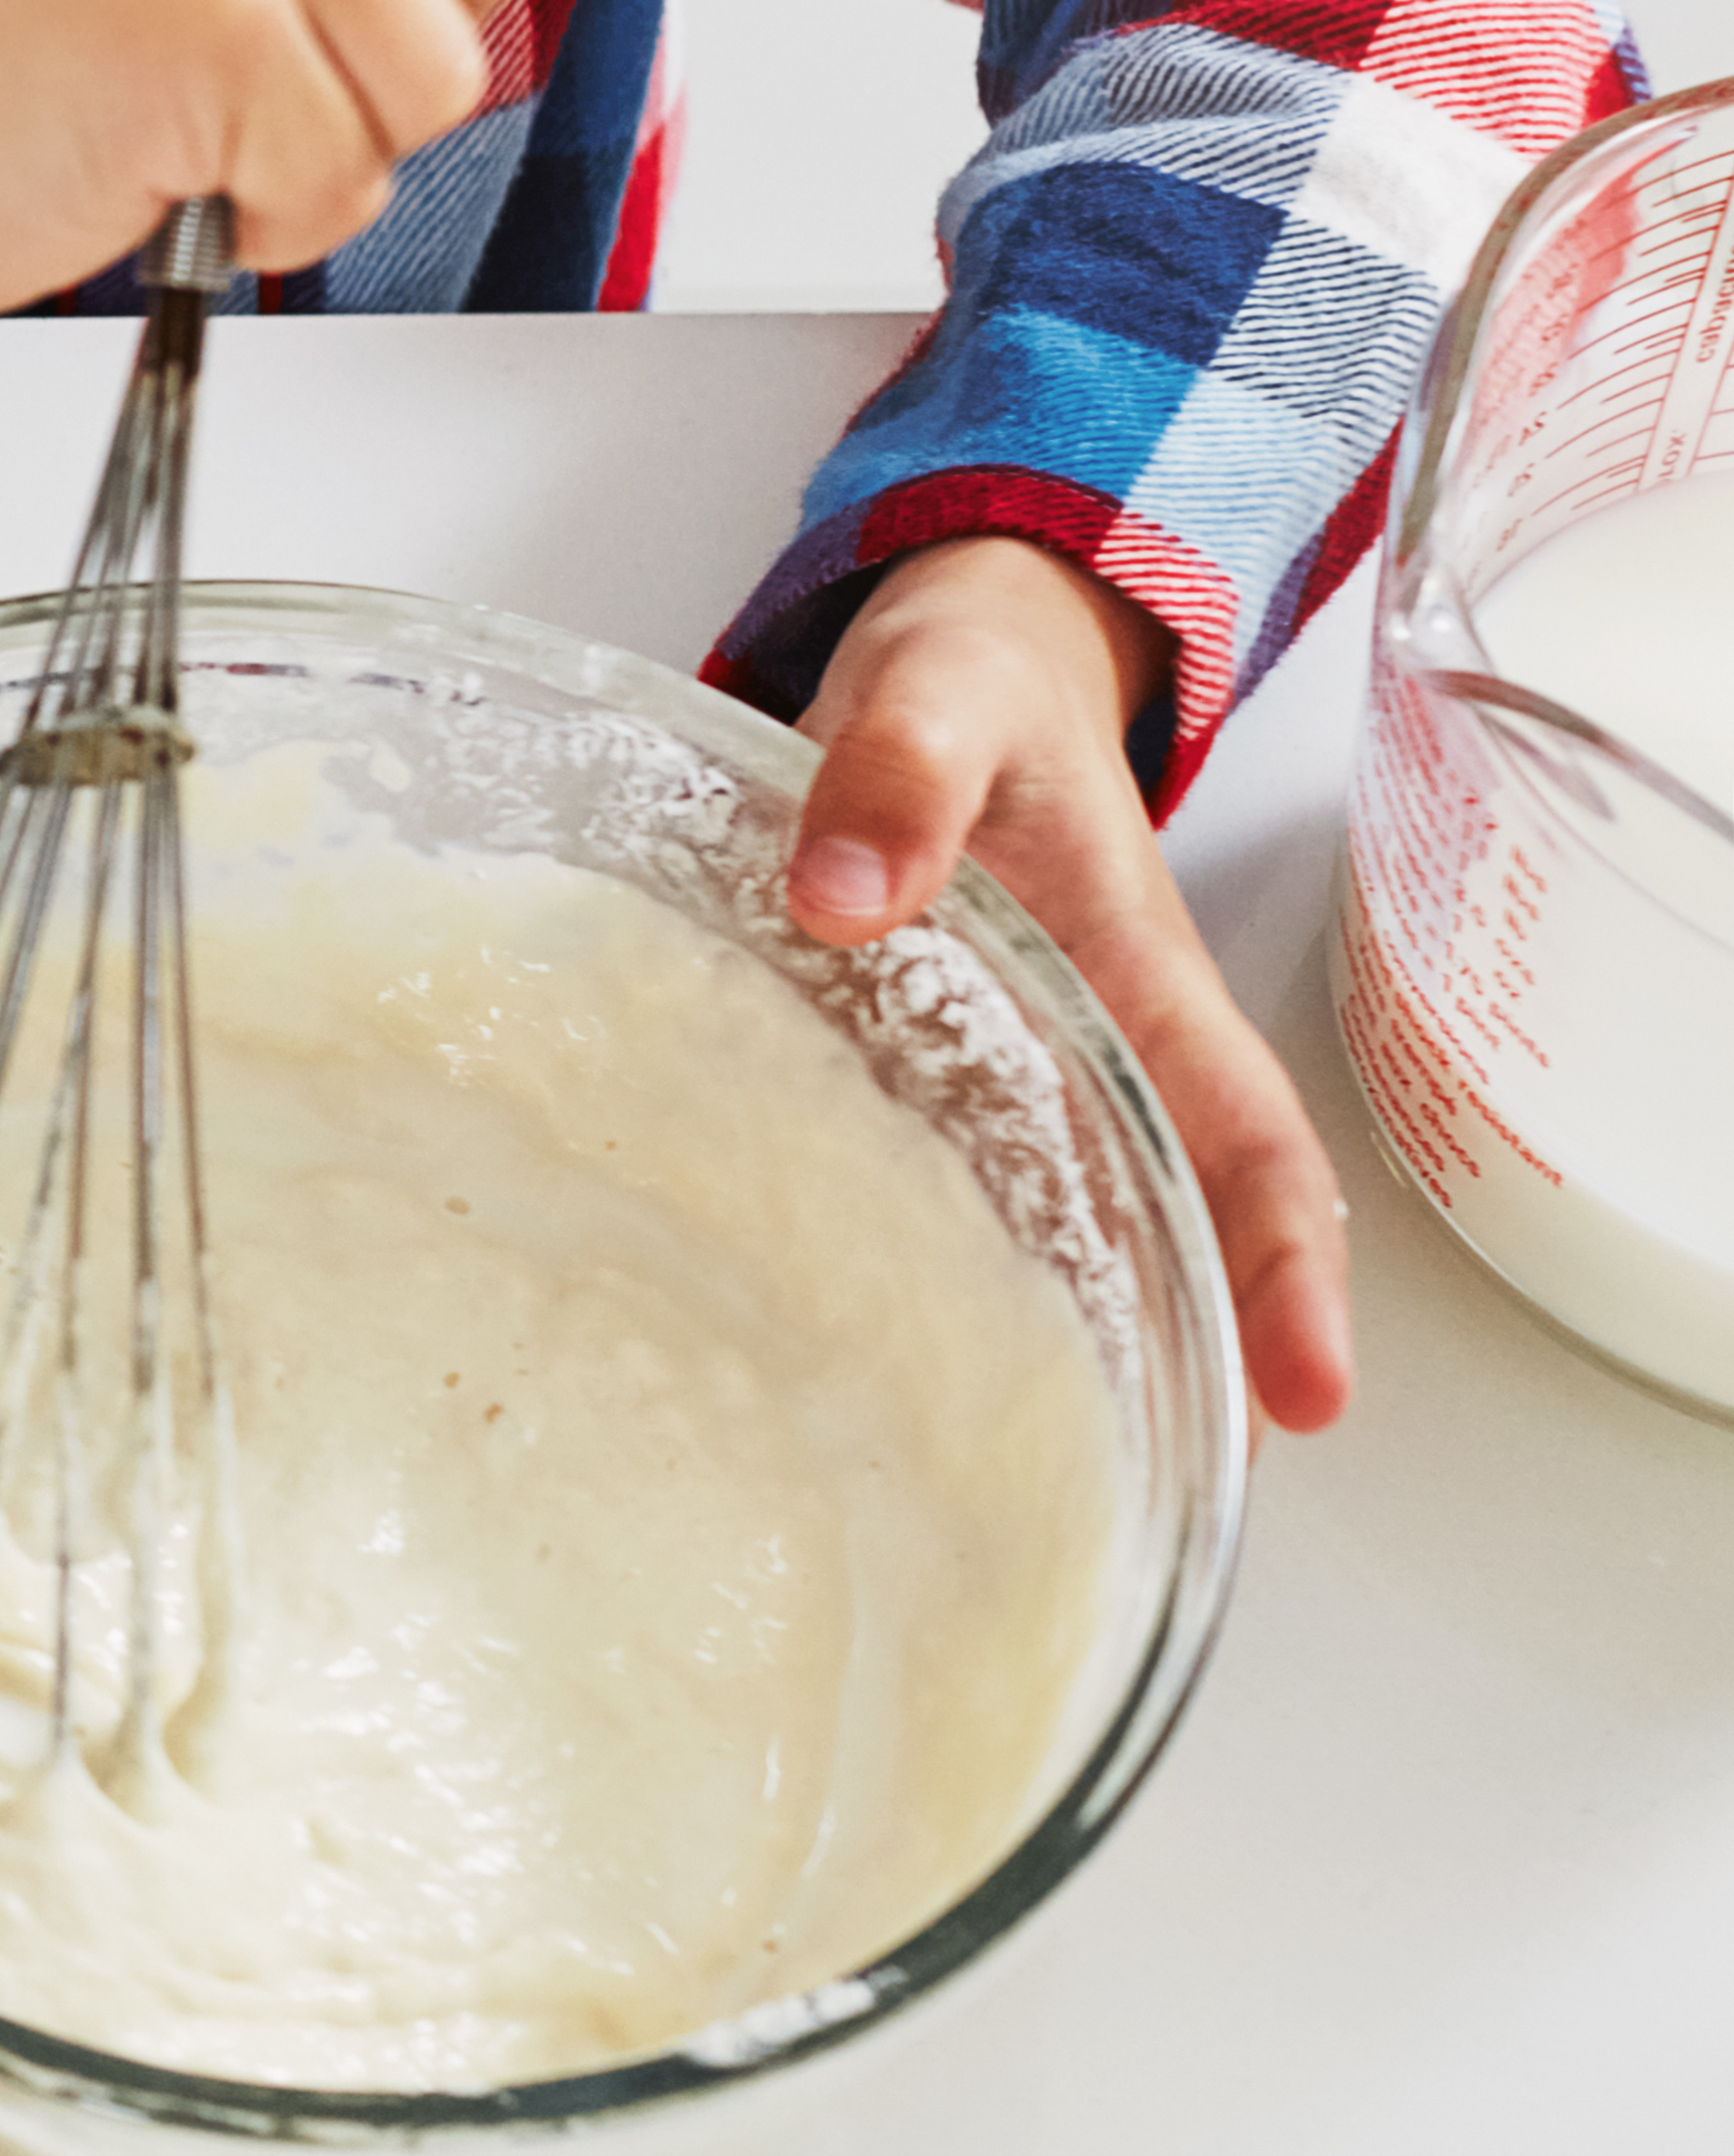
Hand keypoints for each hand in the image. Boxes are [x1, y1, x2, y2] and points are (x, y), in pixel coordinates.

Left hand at [787, 533, 1350, 1430]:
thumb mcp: (934, 696)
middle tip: (1162, 1500)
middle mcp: (1102, 1046)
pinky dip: (962, 1274)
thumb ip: (895, 776)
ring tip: (1043, 1486)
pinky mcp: (947, 1067)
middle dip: (1198, 1363)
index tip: (1308, 1394)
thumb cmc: (967, 684)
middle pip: (1183, 1225)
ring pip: (1084, 1225)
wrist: (956, 655)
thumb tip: (847, 896)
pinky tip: (889, 1361)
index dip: (1286, 1269)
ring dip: (1087, 1344)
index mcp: (1137, 978)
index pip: (1249, 1141)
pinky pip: (973, 1186)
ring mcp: (1029, 1066)